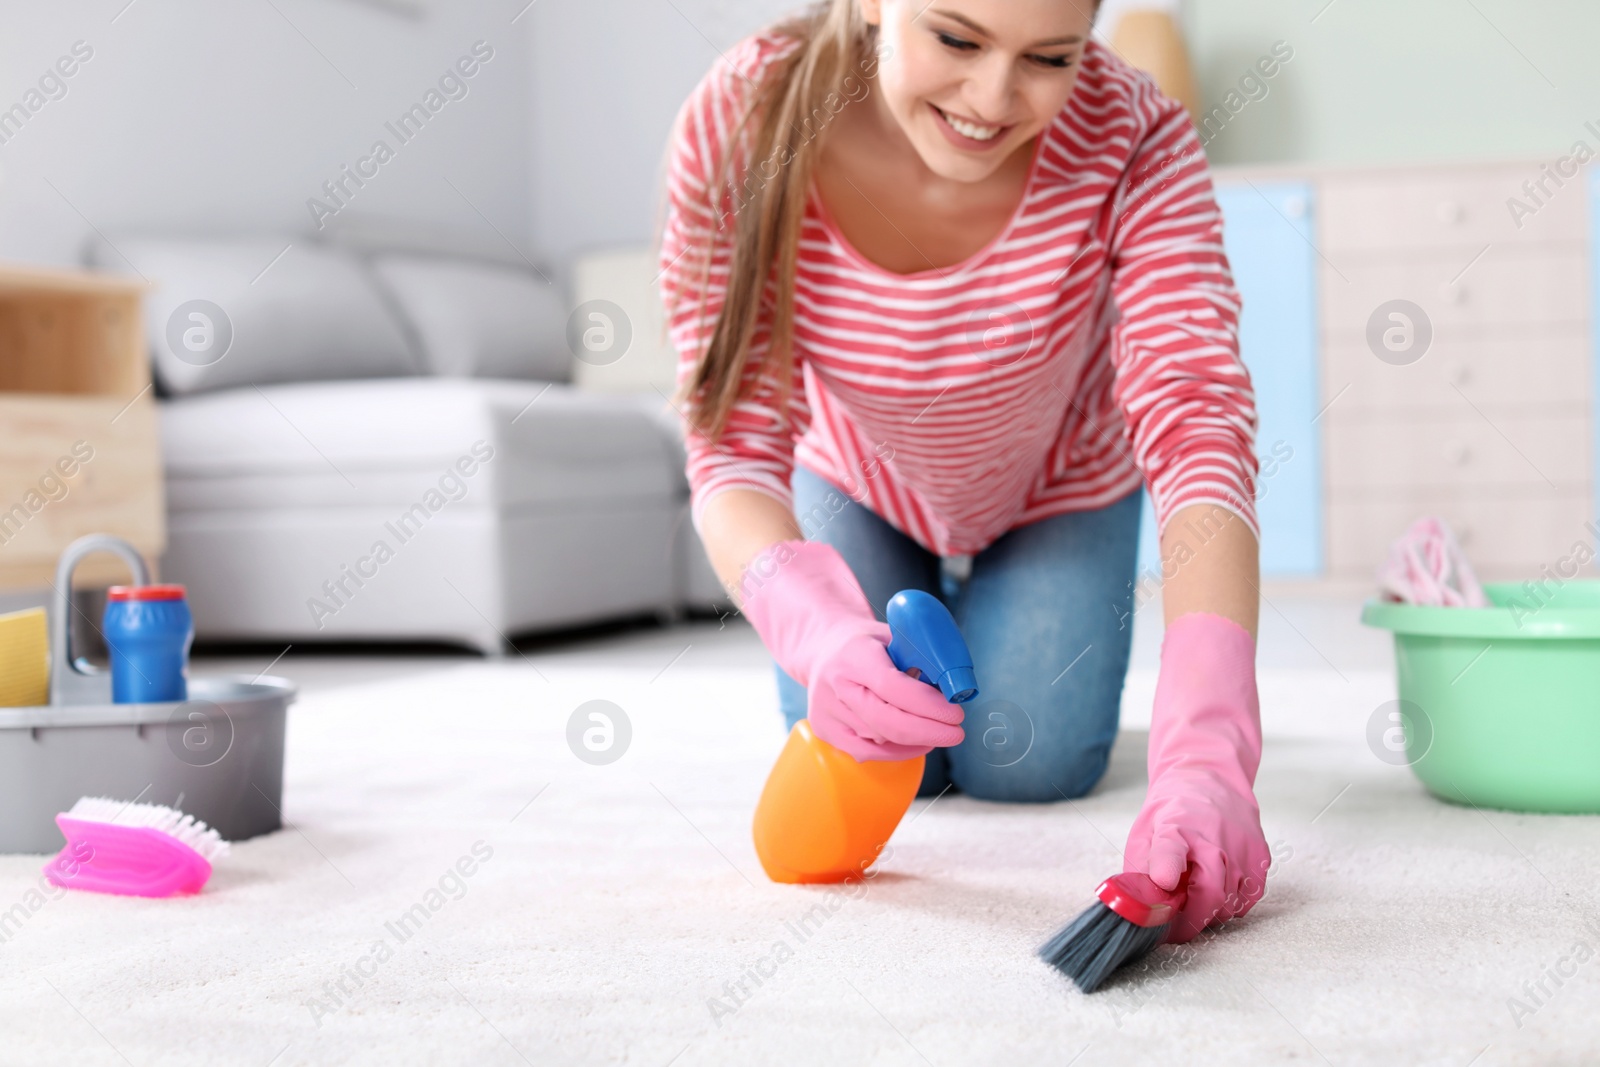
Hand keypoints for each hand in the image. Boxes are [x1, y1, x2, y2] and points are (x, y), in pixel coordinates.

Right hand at [739, 540, 963, 761]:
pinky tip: (918, 744)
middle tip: (956, 732)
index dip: (926, 704)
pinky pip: (866, 752)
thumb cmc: (867, 642)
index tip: (955, 712)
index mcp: (853, 654)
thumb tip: (954, 688)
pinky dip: (897, 752)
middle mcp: (834, 684)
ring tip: (937, 731)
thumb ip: (919, 658)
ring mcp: (826, 711)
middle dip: (928, 731)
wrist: (824, 648)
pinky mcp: (824, 730)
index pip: (891, 686)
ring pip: (880, 739)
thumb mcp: (894, 635)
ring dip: (916, 740)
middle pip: (885, 721)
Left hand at [1123, 612, 1269, 942]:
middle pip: (1202, 898)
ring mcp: (1245, 844)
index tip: (1142, 901)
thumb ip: (1142, 860)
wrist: (1214, 748)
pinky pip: (1248, 898)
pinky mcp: (1261, 856)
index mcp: (1183, 817)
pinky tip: (1212, 900)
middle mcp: (1219, 832)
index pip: (1172, 860)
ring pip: (1227, 903)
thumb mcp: (1148, 818)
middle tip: (1154, 926)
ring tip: (1178, 914)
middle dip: (1178, 918)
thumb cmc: (1172, 787)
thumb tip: (1123, 901)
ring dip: (1202, 916)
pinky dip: (1228, 906)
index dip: (1155, 886)